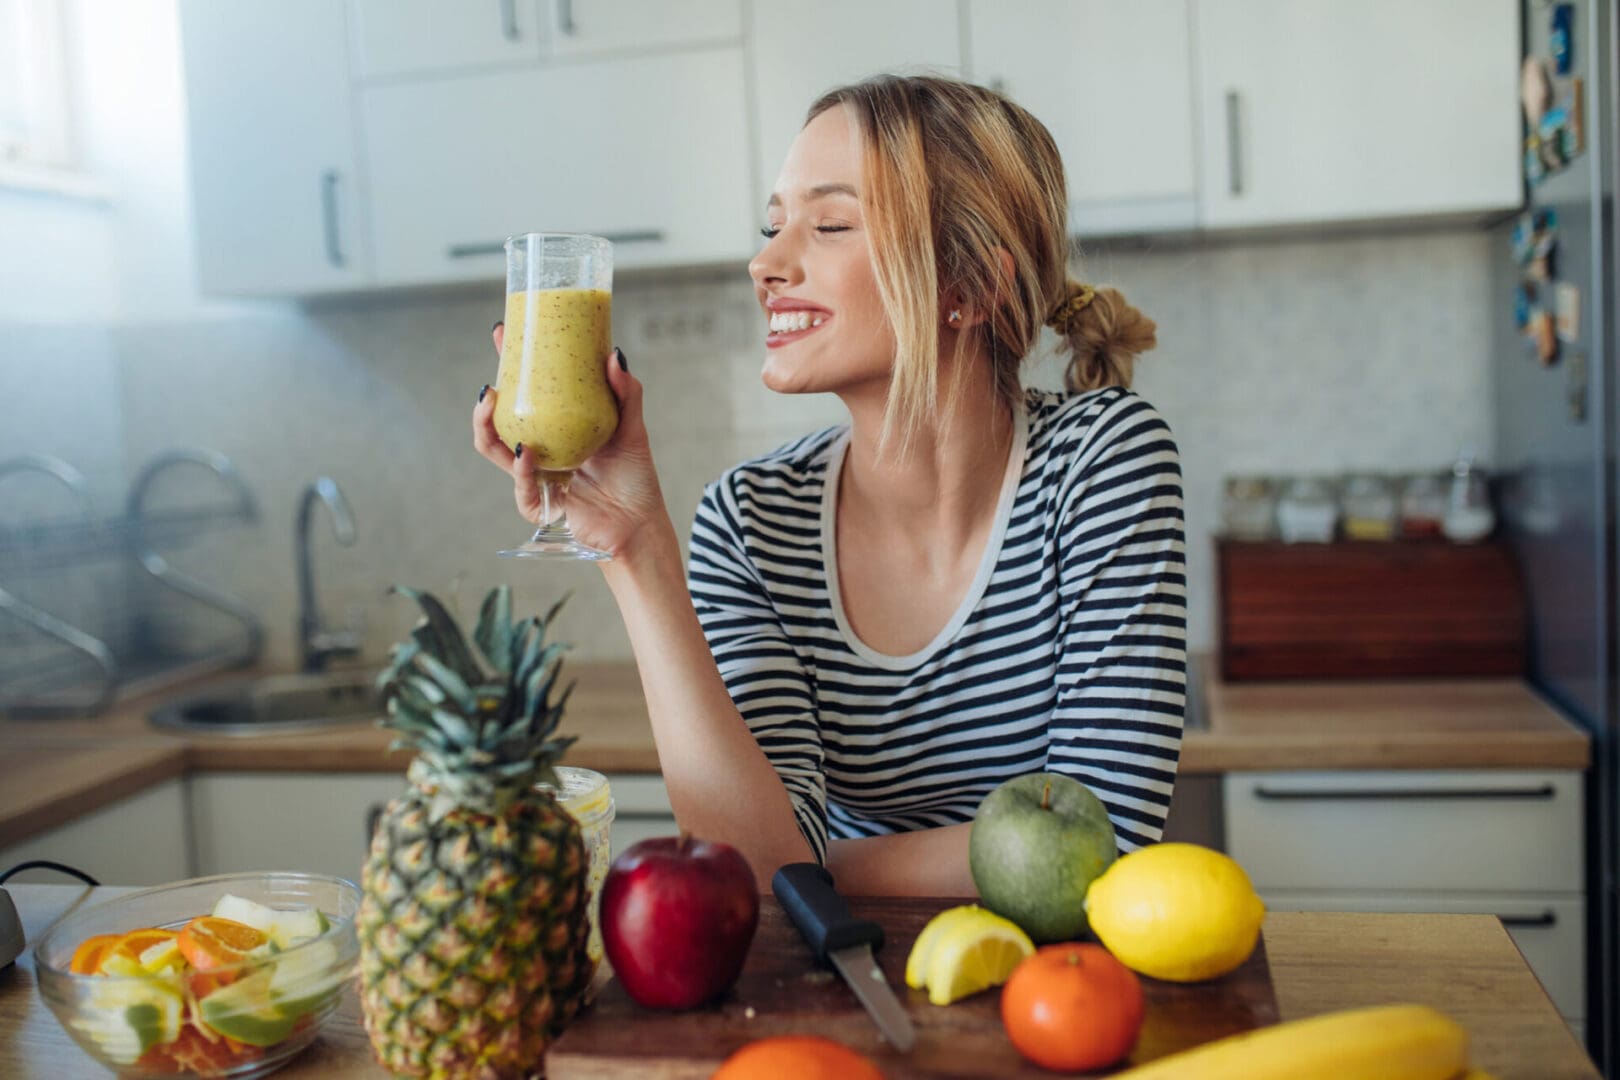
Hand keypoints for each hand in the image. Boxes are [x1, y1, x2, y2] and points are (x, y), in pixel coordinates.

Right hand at [473, 324, 667, 557]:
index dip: (510, 366)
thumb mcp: (632, 428)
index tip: (502, 335)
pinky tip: (526, 453)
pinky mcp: (543, 505)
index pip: (526, 394)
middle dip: (486, 404)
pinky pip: (523, 488)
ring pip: (498, 454)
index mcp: (557, 430)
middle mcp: (543, 451)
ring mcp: (539, 478)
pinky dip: (522, 471)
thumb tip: (615, 354)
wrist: (641, 523)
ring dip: (489, 432)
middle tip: (489, 385)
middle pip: (500, 424)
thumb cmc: (635, 477)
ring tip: (493, 408)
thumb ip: (626, 393)